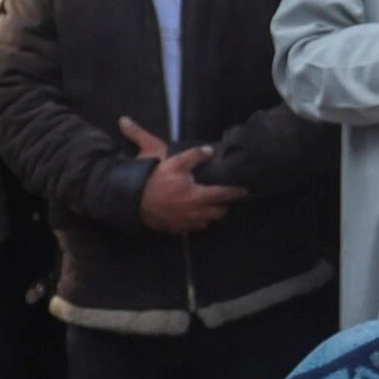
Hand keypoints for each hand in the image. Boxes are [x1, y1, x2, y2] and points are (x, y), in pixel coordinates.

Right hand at [120, 119, 243, 233]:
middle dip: (224, 206)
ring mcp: (186, 222)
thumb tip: (210, 150)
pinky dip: (198, 222)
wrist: (133, 200)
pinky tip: (196, 215)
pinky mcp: (176, 228)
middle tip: (226, 198)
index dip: (235, 192)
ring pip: (207, 221)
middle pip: (218, 212)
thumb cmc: (154, 179)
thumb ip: (194, 155)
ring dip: (212, 215)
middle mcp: (195, 211)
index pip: (223, 194)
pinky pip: (193, 228)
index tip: (245, 190)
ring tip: (212, 207)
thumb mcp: (173, 161)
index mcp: (197, 195)